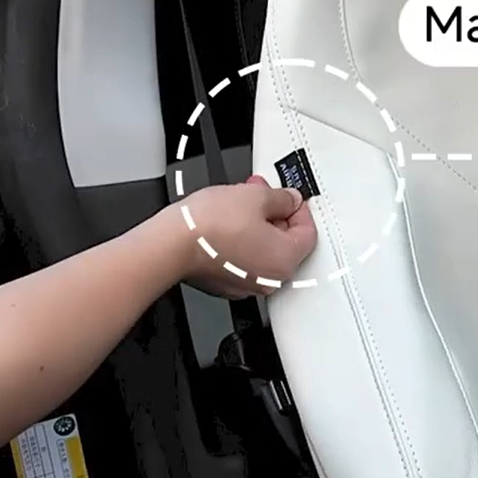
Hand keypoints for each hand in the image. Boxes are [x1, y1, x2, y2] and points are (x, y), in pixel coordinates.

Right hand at [161, 178, 318, 298]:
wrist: (169, 245)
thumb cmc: (209, 226)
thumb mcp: (256, 196)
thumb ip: (282, 198)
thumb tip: (290, 199)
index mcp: (285, 260)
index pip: (308, 232)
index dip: (300, 208)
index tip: (289, 196)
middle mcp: (269, 279)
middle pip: (286, 242)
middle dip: (275, 213)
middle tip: (262, 193)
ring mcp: (246, 283)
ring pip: (262, 249)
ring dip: (257, 225)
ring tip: (239, 203)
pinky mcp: (225, 282)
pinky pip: (242, 258)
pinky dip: (240, 240)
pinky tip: (226, 222)